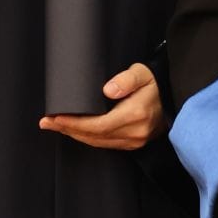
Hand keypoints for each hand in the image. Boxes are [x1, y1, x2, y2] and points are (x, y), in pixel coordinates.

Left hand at [43, 60, 165, 150]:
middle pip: (94, 136)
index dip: (75, 123)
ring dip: (75, 135)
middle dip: (69, 129)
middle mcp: (135, 132)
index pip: (99, 125)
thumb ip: (126, 79)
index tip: (56, 116)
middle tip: (47, 122)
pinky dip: (87, 138)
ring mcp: (134, 141)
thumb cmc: (153, 84)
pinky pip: (105, 144)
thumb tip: (108, 90)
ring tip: (55, 125)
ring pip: (98, 143)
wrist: (170, 98)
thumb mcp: (142, 73)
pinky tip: (75, 131)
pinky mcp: (132, 144)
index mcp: (136, 114)